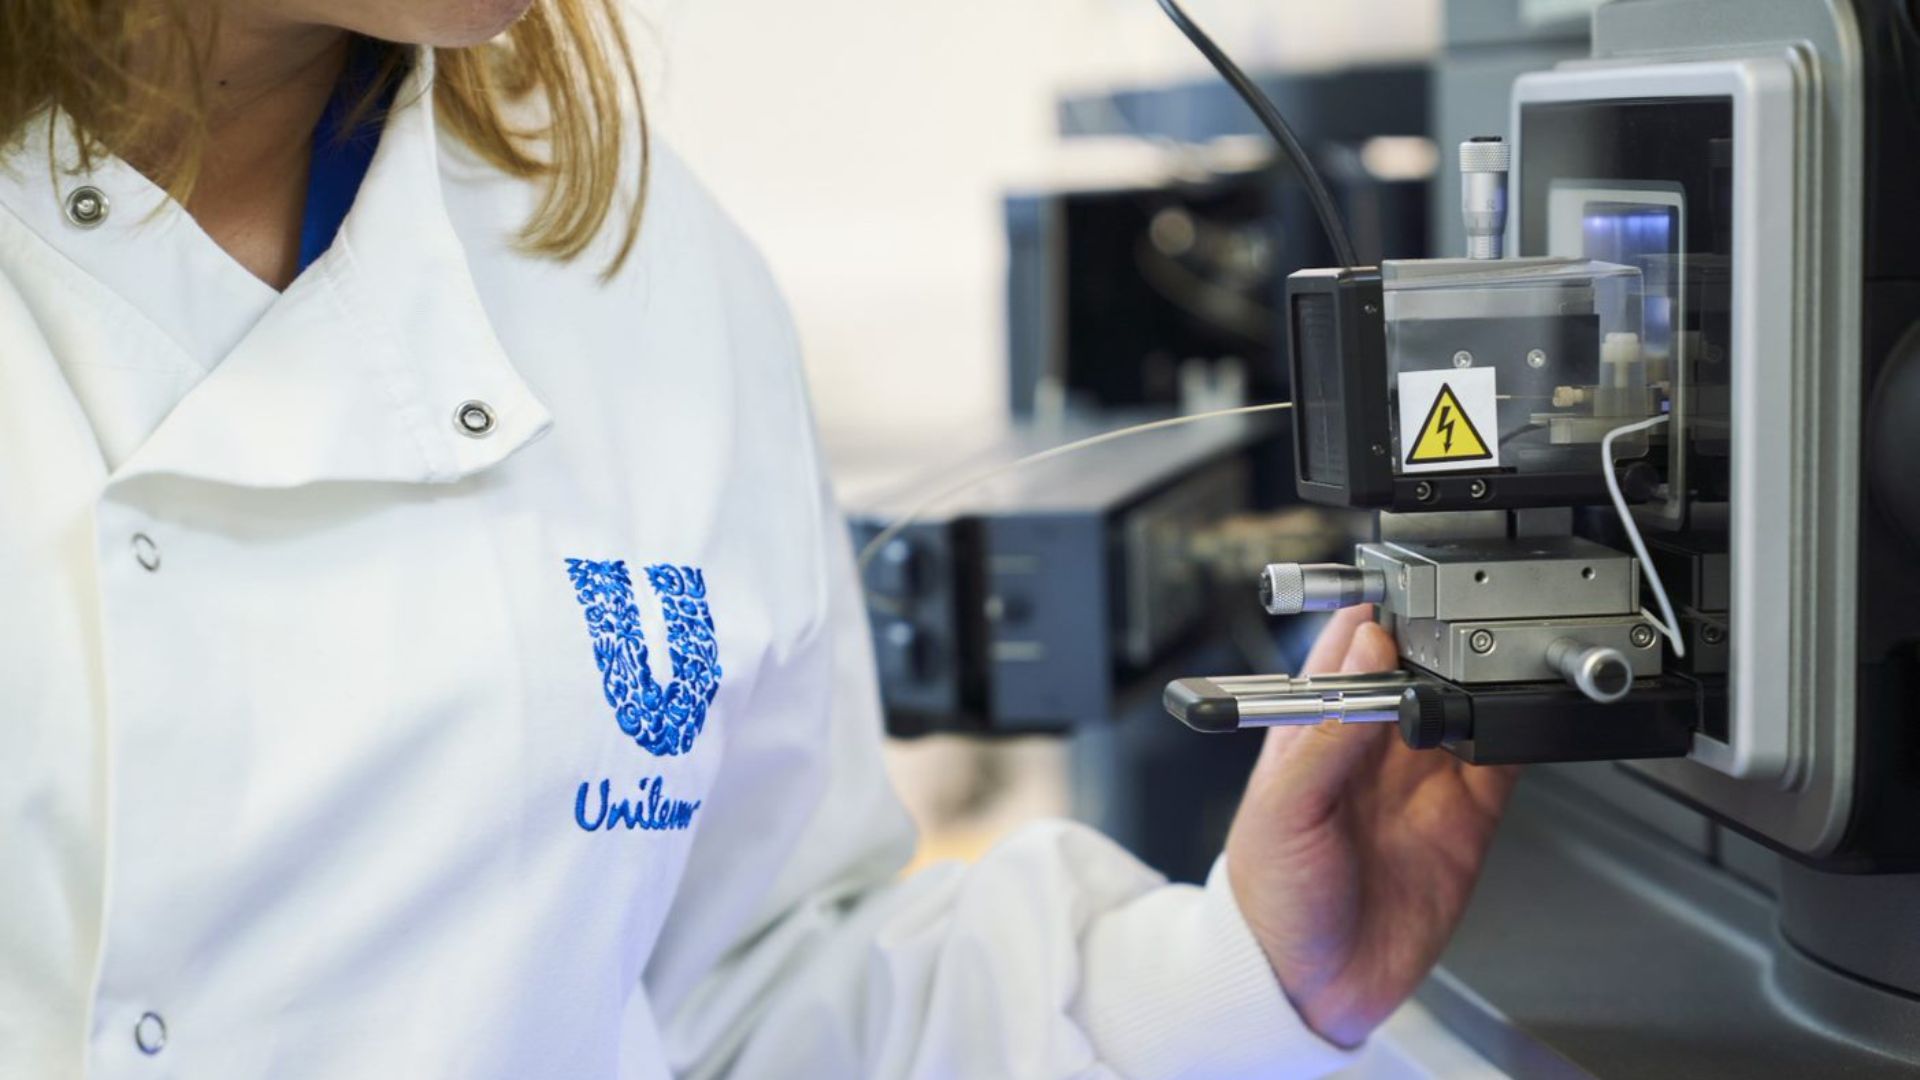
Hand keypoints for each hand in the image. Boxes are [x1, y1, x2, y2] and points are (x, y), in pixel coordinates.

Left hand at [1225, 606, 1519, 1047]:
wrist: (1305, 986)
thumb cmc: (1268, 895)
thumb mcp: (1283, 806)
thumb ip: (1328, 732)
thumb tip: (1365, 652)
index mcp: (1317, 727)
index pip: (1352, 645)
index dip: (1383, 612)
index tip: (1411, 593)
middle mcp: (1374, 745)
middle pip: (1421, 664)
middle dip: (1446, 637)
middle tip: (1468, 623)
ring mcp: (1423, 778)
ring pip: (1467, 703)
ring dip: (1486, 681)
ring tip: (1498, 664)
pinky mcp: (1467, 817)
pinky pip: (1502, 760)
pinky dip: (1520, 734)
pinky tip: (1523, 716)